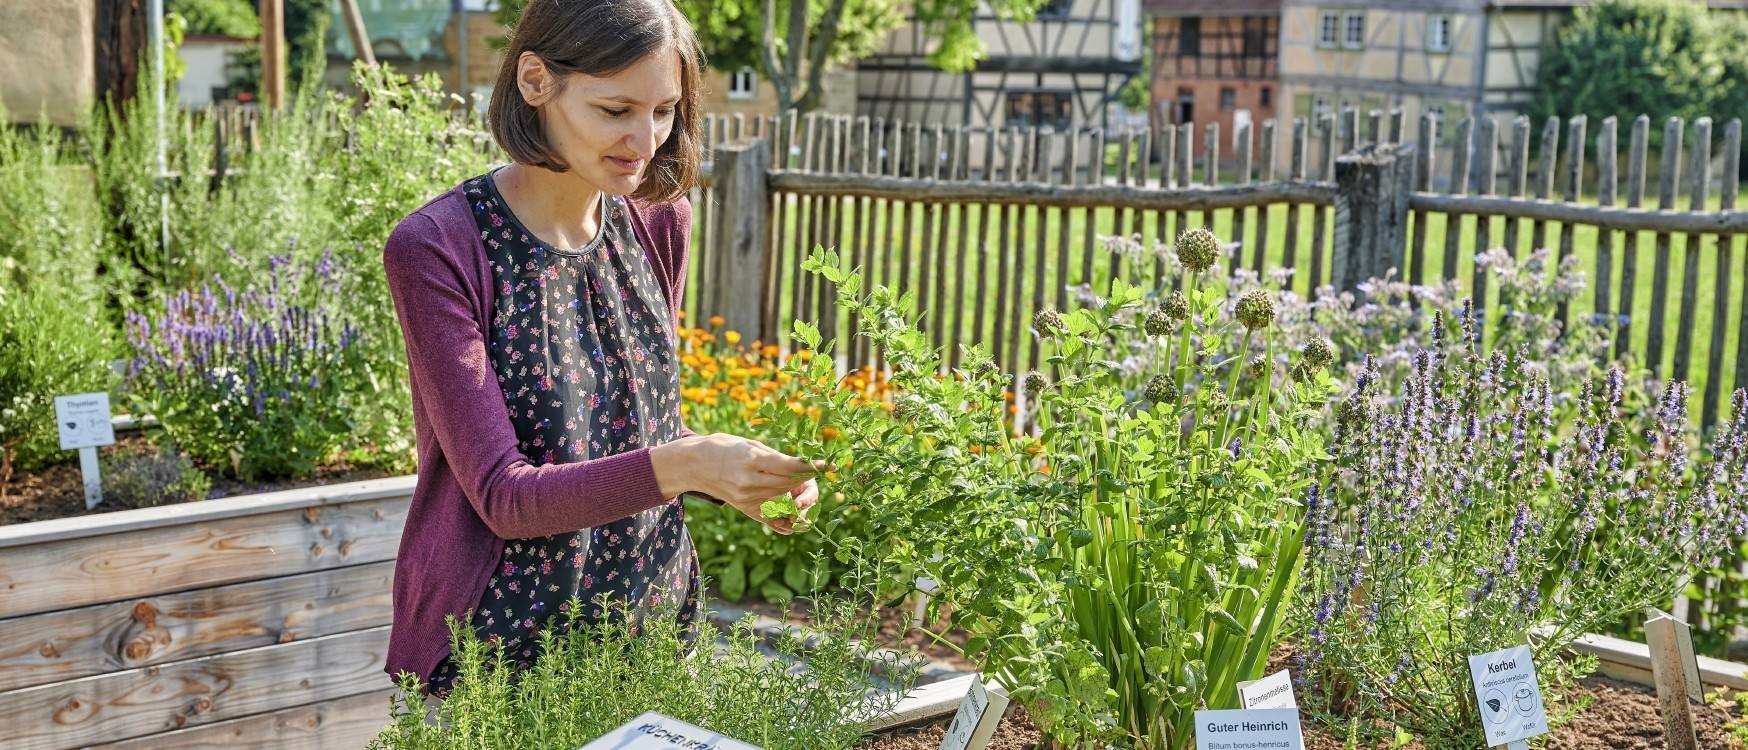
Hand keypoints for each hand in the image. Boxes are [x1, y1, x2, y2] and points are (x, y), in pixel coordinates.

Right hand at [651, 434, 824, 532]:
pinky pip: (772, 510)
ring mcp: (746, 497)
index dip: (812, 467)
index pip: (790, 466)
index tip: (828, 465)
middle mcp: (749, 481)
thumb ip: (774, 456)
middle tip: (820, 470)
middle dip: (807, 477)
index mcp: (751, 459)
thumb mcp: (749, 443)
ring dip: (798, 489)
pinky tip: (796, 502)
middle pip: (789, 483)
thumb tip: (800, 465)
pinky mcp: (744, 507)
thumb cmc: (722, 446)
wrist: (692, 464)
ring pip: (783, 496)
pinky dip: (786, 505)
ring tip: (807, 481)